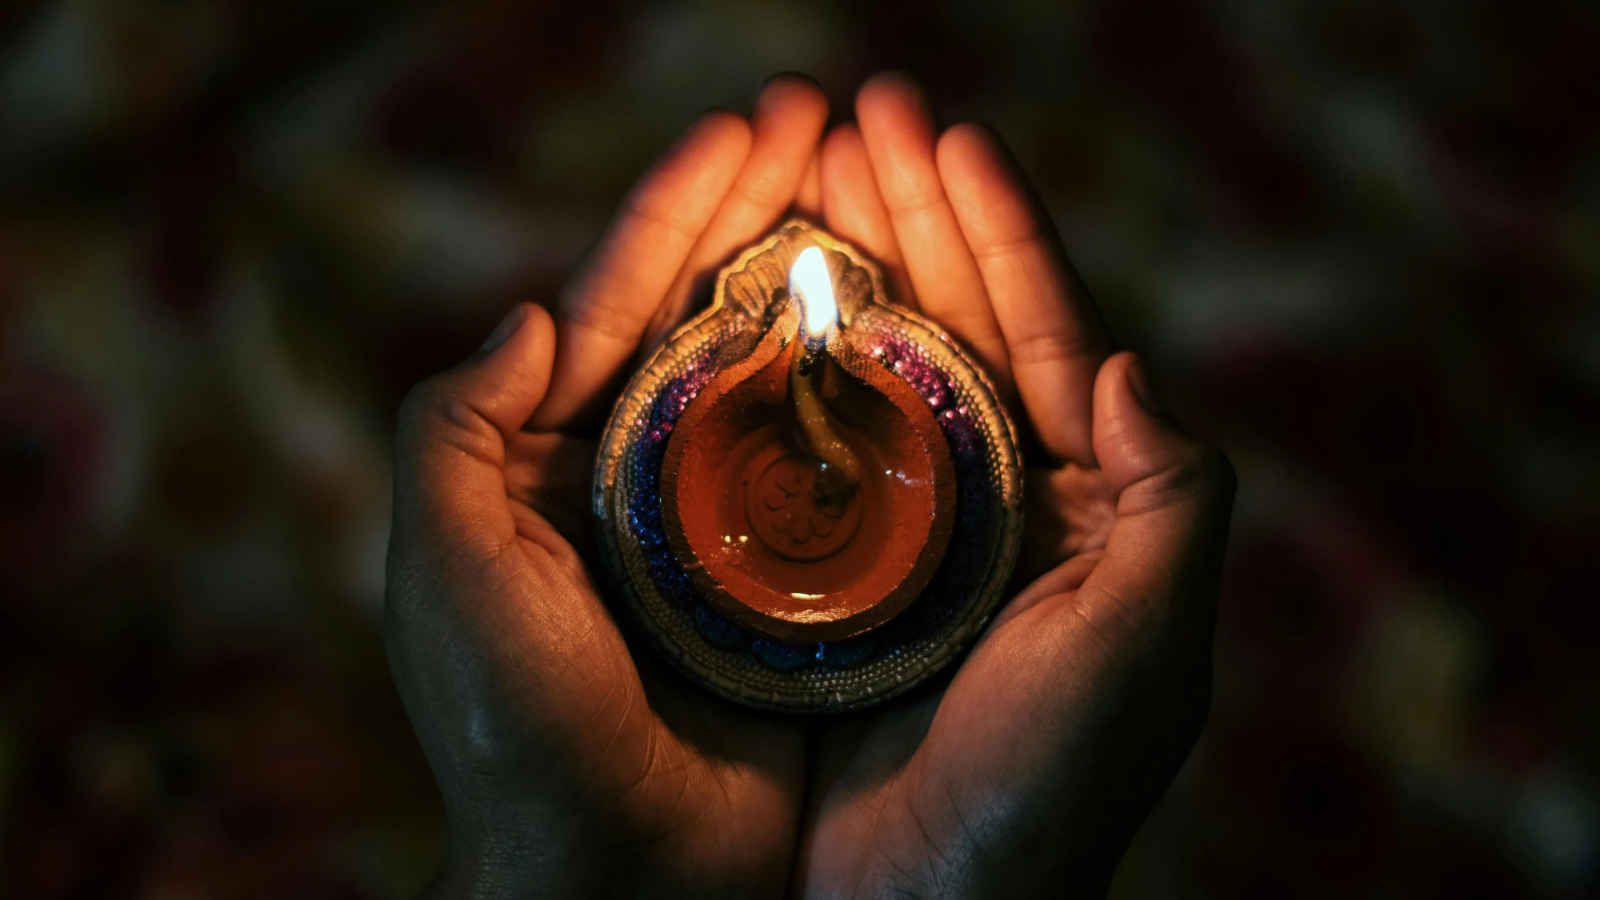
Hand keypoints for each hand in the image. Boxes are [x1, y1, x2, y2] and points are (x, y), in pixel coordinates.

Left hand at [384, 76, 829, 898]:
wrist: (621, 877)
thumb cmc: (520, 736)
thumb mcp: (445, 575)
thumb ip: (453, 435)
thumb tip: (530, 313)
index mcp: (556, 460)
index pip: (620, 302)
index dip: (681, 207)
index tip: (750, 128)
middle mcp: (645, 477)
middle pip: (711, 313)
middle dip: (764, 209)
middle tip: (830, 119)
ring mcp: (729, 524)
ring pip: (785, 369)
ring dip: (828, 273)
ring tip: (882, 186)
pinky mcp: (805, 578)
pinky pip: (846, 461)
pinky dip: (876, 386)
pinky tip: (919, 324)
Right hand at [793, 74, 1235, 897]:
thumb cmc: (1040, 801)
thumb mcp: (1145, 656)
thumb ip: (1174, 505)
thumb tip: (1133, 361)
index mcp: (1085, 506)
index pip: (1050, 334)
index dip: (999, 229)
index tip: (943, 134)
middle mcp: (1000, 505)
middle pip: (957, 325)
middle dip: (911, 215)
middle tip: (853, 116)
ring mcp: (909, 533)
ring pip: (879, 366)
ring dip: (847, 263)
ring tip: (799, 171)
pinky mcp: (829, 570)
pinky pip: (807, 443)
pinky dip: (787, 365)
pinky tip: (750, 298)